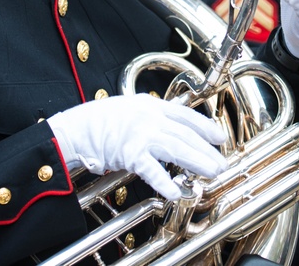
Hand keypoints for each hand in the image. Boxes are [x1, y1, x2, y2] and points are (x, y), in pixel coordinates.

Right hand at [48, 94, 226, 200]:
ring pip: (177, 148)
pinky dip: (165, 181)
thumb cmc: (100, 120)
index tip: (220, 137)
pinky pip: (152, 170)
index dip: (206, 126)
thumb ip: (152, 115)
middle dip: (207, 149)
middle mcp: (149, 117)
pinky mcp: (129, 153)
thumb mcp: (130, 108)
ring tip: (212, 172)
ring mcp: (140, 134)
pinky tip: (177, 191)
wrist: (76, 128)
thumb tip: (173, 124)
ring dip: (197, 161)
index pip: (186, 115)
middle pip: (186, 134)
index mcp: (151, 105)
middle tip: (222, 163)